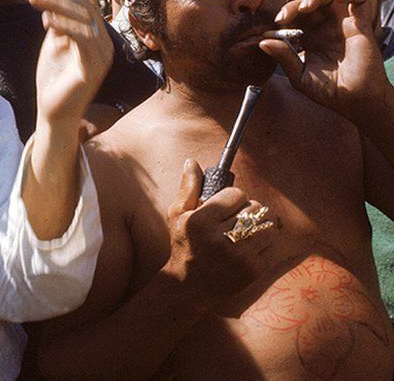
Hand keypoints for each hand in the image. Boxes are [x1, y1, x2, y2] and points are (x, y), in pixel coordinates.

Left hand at [28, 0, 113, 127]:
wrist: (53, 112)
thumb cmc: (54, 78)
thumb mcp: (55, 41)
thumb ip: (59, 18)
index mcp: (97, 36)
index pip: (86, 2)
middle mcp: (104, 44)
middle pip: (84, 7)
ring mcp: (102, 57)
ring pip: (82, 20)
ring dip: (56, 4)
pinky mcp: (93, 69)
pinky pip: (81, 40)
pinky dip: (64, 26)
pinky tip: (45, 19)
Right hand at [162, 159, 274, 310]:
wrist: (188, 287)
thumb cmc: (183, 245)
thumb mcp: (178, 216)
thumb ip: (188, 188)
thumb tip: (192, 162)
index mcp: (200, 222)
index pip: (236, 194)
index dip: (233, 199)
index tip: (225, 208)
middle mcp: (220, 238)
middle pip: (255, 208)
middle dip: (247, 211)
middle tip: (235, 220)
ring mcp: (238, 256)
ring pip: (268, 225)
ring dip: (259, 226)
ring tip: (245, 232)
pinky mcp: (253, 270)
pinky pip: (272, 244)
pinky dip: (264, 243)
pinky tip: (249, 248)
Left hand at [260, 0, 391, 122]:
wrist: (355, 101)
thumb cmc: (328, 91)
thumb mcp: (299, 76)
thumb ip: (283, 58)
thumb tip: (262, 42)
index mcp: (308, 38)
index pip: (293, 18)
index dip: (283, 17)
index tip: (274, 25)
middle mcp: (324, 28)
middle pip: (308, 5)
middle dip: (294, 6)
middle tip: (284, 17)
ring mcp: (341, 25)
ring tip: (306, 7)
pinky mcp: (360, 25)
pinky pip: (359, 0)